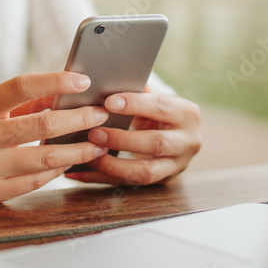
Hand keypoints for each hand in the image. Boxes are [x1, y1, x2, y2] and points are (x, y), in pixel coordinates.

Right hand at [0, 72, 109, 203]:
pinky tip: (73, 161)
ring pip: (44, 159)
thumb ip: (23, 102)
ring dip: (78, 150)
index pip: (21, 87)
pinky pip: (35, 181)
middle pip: (41, 126)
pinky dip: (58, 170)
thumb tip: (66, 92)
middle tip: (101, 113)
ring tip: (98, 142)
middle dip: (79, 119)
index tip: (83, 80)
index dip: (55, 81)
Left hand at [64, 89, 200, 186]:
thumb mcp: (155, 97)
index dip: (135, 105)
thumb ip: (136, 92)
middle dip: (123, 140)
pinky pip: (129, 184)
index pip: (160, 107)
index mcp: (187, 114)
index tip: (108, 103)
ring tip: (88, 156)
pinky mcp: (161, 182)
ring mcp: (176, 166)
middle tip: (93, 133)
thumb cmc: (159, 111)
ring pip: (145, 172)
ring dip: (113, 165)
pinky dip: (102, 179)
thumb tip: (102, 83)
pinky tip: (79, 174)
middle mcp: (187, 142)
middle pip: (156, 144)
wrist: (178, 134)